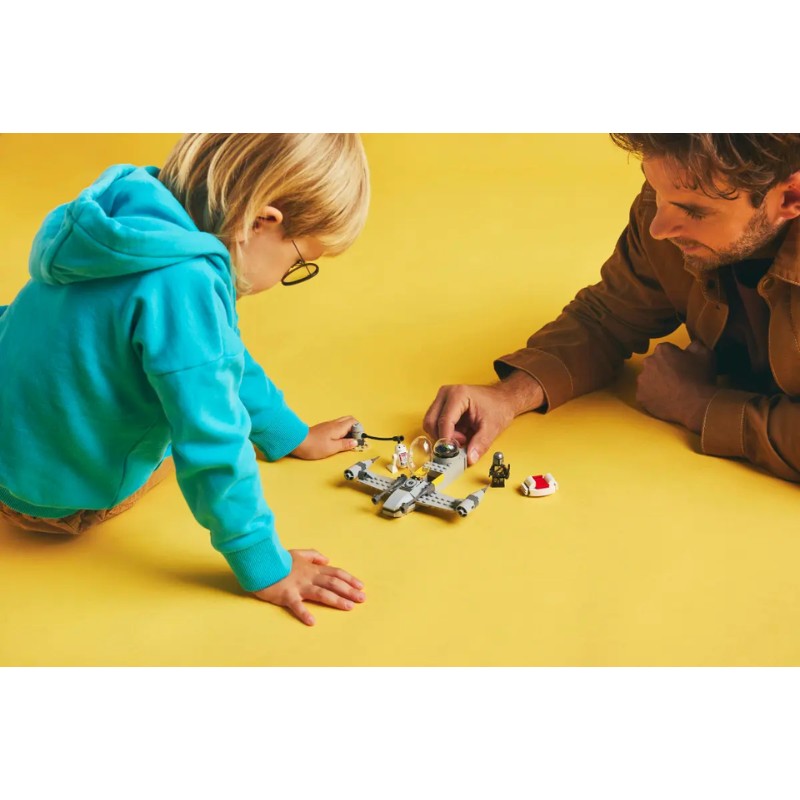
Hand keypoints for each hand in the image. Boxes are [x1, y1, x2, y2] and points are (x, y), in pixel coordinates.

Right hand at [253, 549, 364, 625]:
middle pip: (333, 583)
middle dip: (349, 591)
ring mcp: (299, 586)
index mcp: (312, 568)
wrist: (261, 563)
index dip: (349, 579)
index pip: (335, 573)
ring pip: (321, 593)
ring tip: (348, 607)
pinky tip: (312, 622)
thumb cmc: (279, 560)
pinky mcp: (287, 595)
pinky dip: (304, 613)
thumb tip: (327, 559)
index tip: (361, 586)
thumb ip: (313, 555)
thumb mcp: (298, 553)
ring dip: (336, 600)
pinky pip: (296, 605)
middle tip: (362, 599)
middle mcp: (309, 577)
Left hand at [291, 416, 359, 459]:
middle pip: (349, 420)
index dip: (359, 429)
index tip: (358, 439)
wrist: (297, 442)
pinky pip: (336, 426)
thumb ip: (345, 444)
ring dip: (347, 430)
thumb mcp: (332, 448)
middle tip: (354, 439)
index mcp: (338, 427)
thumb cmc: (314, 446)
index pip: (353, 421)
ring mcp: (327, 425)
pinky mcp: (322, 428)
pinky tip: (337, 440)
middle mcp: (334, 423)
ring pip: (342, 423)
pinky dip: (340, 431)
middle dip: (355, 428)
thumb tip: (355, 442)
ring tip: (346, 442)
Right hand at [422, 371, 544, 465]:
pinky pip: (435, 424)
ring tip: (462, 437)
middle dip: (443, 438)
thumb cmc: (498, 406)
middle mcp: (446, 395)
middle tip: (461, 443)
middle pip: (431, 422)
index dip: (447, 440)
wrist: (502, 399)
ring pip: (430, 424)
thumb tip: (470, 458)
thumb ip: (480, 443)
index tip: (453, 452)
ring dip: (444, 436)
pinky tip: (460, 434)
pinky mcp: (442, 407)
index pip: (444, 421)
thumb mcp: (492, 427)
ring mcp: (442, 400)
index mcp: (458, 395)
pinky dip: (445, 433)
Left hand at [636, 340, 717, 432]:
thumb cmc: (700, 377)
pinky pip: (645, 395)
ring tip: (671, 391)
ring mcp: (642, 381)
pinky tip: (664, 400)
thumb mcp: (706, 354)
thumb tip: (690, 344)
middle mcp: (647, 362)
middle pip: (654, 364)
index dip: (676, 358)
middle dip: (663, 369)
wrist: (696, 405)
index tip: (683, 366)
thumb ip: (695, 345)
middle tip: (677, 379)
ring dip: (656, 383)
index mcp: (662, 350)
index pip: (666, 350)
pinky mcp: (640, 397)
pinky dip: (652, 397)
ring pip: (648, 379)